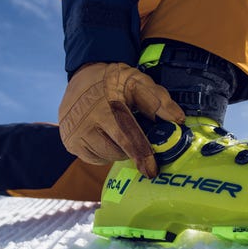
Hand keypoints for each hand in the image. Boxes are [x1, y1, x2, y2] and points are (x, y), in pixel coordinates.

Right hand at [58, 62, 184, 176]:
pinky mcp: (70, 143)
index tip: (152, 171)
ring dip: (117, 150)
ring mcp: (75, 134)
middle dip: (132, 148)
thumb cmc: (113, 81)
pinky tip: (105, 135)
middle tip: (134, 132)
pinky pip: (94, 158)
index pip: (126, 137)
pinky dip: (104, 152)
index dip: (141, 155)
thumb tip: (177, 119)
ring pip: (106, 157)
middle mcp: (86, 122)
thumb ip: (158, 101)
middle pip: (117, 151)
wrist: (82, 78)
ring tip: (117, 129)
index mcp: (105, 106)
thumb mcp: (137, 82)